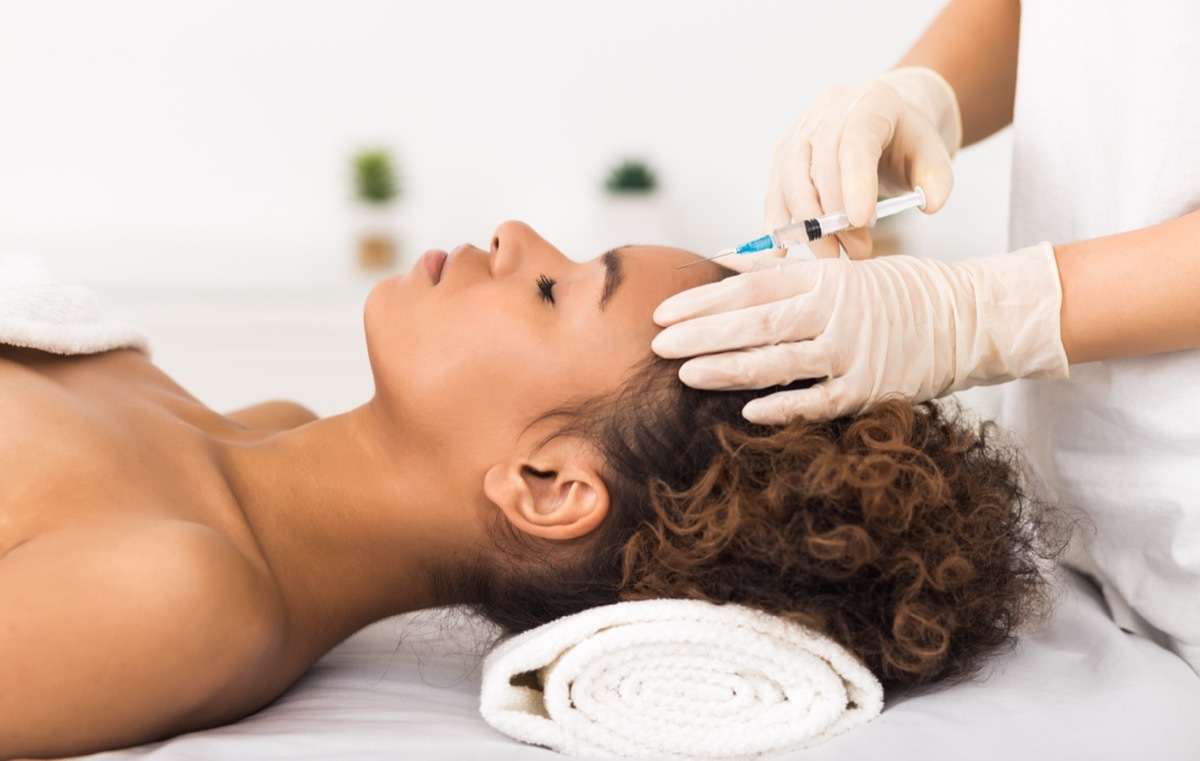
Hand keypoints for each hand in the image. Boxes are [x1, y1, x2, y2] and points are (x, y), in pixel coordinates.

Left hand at [652, 245, 1068, 423]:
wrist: (969, 317)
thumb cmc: (898, 292)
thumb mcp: (842, 270)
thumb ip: (784, 272)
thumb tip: (725, 262)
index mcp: (824, 280)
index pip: (749, 290)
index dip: (702, 301)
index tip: (662, 313)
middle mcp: (834, 313)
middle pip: (753, 325)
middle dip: (700, 336)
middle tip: (656, 346)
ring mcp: (852, 353)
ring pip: (777, 363)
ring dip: (726, 370)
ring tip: (685, 375)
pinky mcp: (869, 390)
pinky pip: (817, 401)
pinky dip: (782, 407)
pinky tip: (746, 411)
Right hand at [764, 67, 961, 259]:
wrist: (888, 121)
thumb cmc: (908, 141)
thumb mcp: (933, 156)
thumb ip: (938, 179)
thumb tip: (928, 205)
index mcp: (870, 102)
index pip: (855, 142)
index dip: (854, 182)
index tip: (861, 220)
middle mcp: (828, 110)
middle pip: (817, 164)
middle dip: (832, 215)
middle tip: (854, 251)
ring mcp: (801, 130)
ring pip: (789, 179)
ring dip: (807, 224)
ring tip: (831, 254)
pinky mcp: (784, 153)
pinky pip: (775, 190)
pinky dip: (778, 224)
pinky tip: (782, 253)